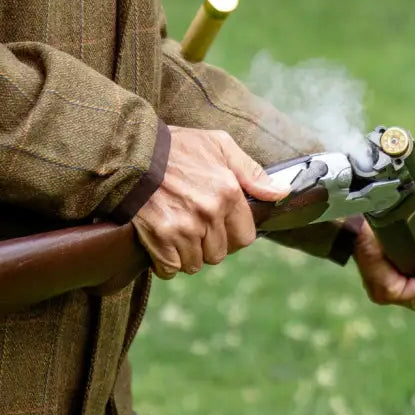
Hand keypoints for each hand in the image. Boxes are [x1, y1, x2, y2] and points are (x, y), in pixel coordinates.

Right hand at [132, 127, 291, 279]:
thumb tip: (282, 192)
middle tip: (192, 221)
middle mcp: (209, 213)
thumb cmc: (177, 147)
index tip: (218, 222)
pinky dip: (165, 261)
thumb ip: (252, 172)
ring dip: (186, 253)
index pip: (245, 237)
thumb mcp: (219, 145)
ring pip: (195, 264)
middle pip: (219, 253)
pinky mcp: (160, 239)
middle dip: (208, 243)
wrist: (131, 152)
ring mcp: (185, 228)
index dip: (232, 232)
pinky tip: (161, 239)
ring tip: (175, 227)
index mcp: (228, 191)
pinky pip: (171, 269)